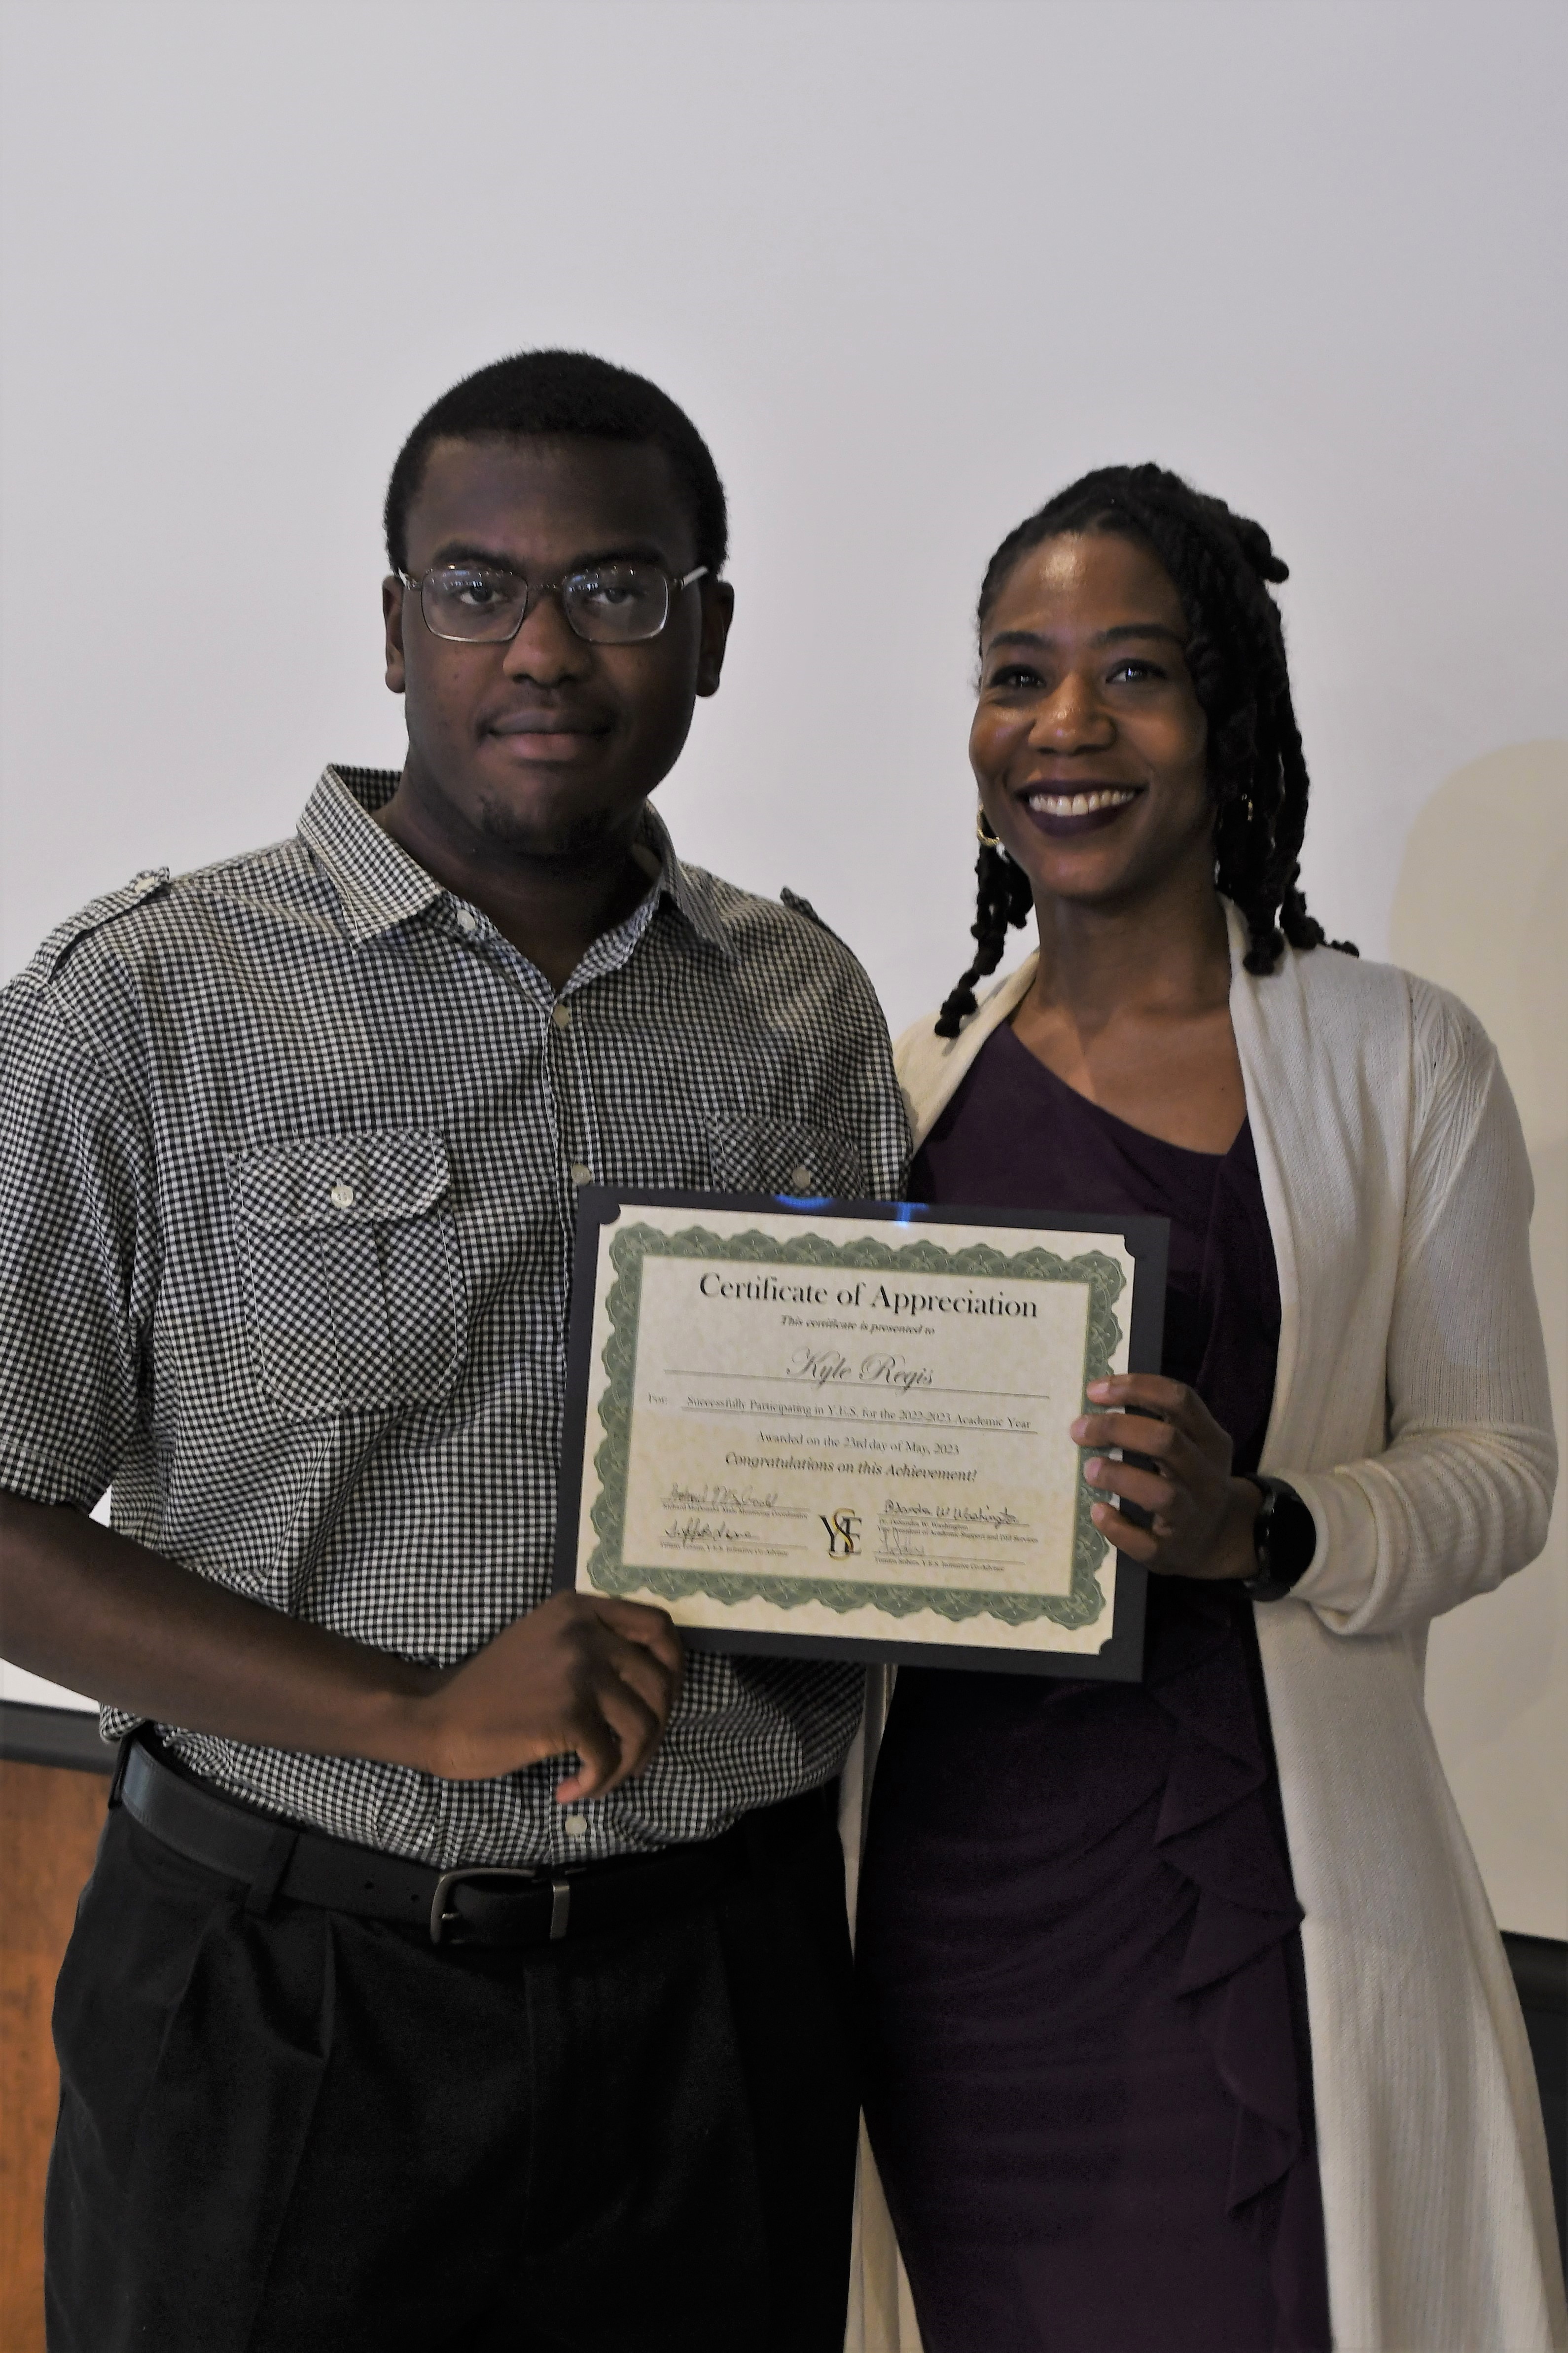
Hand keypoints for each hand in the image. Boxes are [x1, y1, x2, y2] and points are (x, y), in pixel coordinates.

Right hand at [414, 1591, 684, 1798]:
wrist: (437, 1717)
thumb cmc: (491, 1688)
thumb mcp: (545, 1641)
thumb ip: (593, 1642)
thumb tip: (658, 1679)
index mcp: (580, 1609)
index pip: (659, 1625)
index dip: (674, 1665)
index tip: (660, 1699)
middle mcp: (584, 1631)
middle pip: (661, 1680)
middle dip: (657, 1726)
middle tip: (633, 1755)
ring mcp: (577, 1670)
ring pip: (643, 1723)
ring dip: (630, 1762)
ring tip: (601, 1779)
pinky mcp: (566, 1712)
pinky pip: (610, 1757)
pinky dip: (597, 1783)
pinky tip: (572, 1790)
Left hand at [1069, 1374, 1260, 1581]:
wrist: (1216, 1538)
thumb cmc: (1188, 1480)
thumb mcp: (1190, 1446)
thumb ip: (1158, 1422)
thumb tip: (1098, 1397)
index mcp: (1212, 1441)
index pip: (1180, 1400)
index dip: (1135, 1388)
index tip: (1094, 1390)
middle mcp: (1207, 1477)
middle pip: (1166, 1441)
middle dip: (1115, 1428)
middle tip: (1079, 1429)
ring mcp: (1192, 1516)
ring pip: (1161, 1493)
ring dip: (1118, 1476)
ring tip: (1089, 1469)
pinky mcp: (1171, 1552)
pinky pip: (1144, 1542)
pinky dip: (1117, 1526)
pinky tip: (1098, 1512)